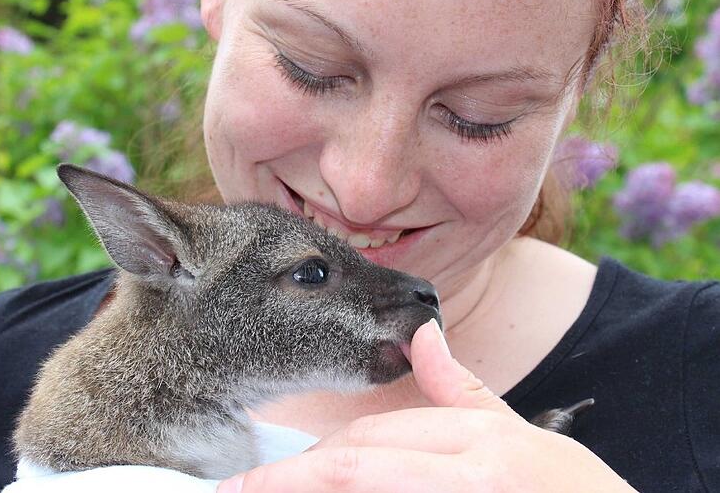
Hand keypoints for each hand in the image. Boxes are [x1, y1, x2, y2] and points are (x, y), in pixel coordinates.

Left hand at [217, 319, 637, 492]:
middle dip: (292, 481)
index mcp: (474, 442)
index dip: (303, 462)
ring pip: (360, 489)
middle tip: (242, 491)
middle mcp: (464, 476)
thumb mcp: (513, 434)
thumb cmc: (566, 492)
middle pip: (354, 469)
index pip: (366, 443)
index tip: (254, 479)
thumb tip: (423, 331)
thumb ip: (459, 389)